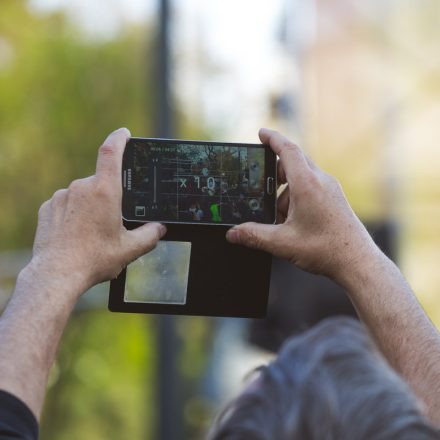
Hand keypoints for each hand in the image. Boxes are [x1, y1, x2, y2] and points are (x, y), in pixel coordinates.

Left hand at [29, 128, 165, 294]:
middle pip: (101, 182)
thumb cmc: (94, 259)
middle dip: (109, 198)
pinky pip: (66, 205)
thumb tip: (160, 229)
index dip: (119, 138)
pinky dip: (74, 214)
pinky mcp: (48, 208)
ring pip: (83, 195)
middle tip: (112, 224)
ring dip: (91, 208)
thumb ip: (150, 235)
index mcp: (104, 191)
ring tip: (92, 234)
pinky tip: (76, 235)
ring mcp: (62, 197)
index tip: (125, 133)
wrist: (56, 274)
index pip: (111, 153)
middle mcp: (81, 188)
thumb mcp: (130, 249)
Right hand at [226, 128, 377, 282]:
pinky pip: (311, 188)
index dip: (273, 139)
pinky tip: (291, 222)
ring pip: (301, 178)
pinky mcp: (334, 199)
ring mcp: (330, 189)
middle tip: (261, 186)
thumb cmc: (326, 249)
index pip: (288, 150)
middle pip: (293, 162)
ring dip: (285, 192)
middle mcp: (321, 181)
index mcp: (308, 185)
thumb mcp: (283, 243)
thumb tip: (233, 234)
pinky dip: (296, 198)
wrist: (357, 262)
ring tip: (279, 218)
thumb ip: (254, 236)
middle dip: (275, 172)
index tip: (261, 133)